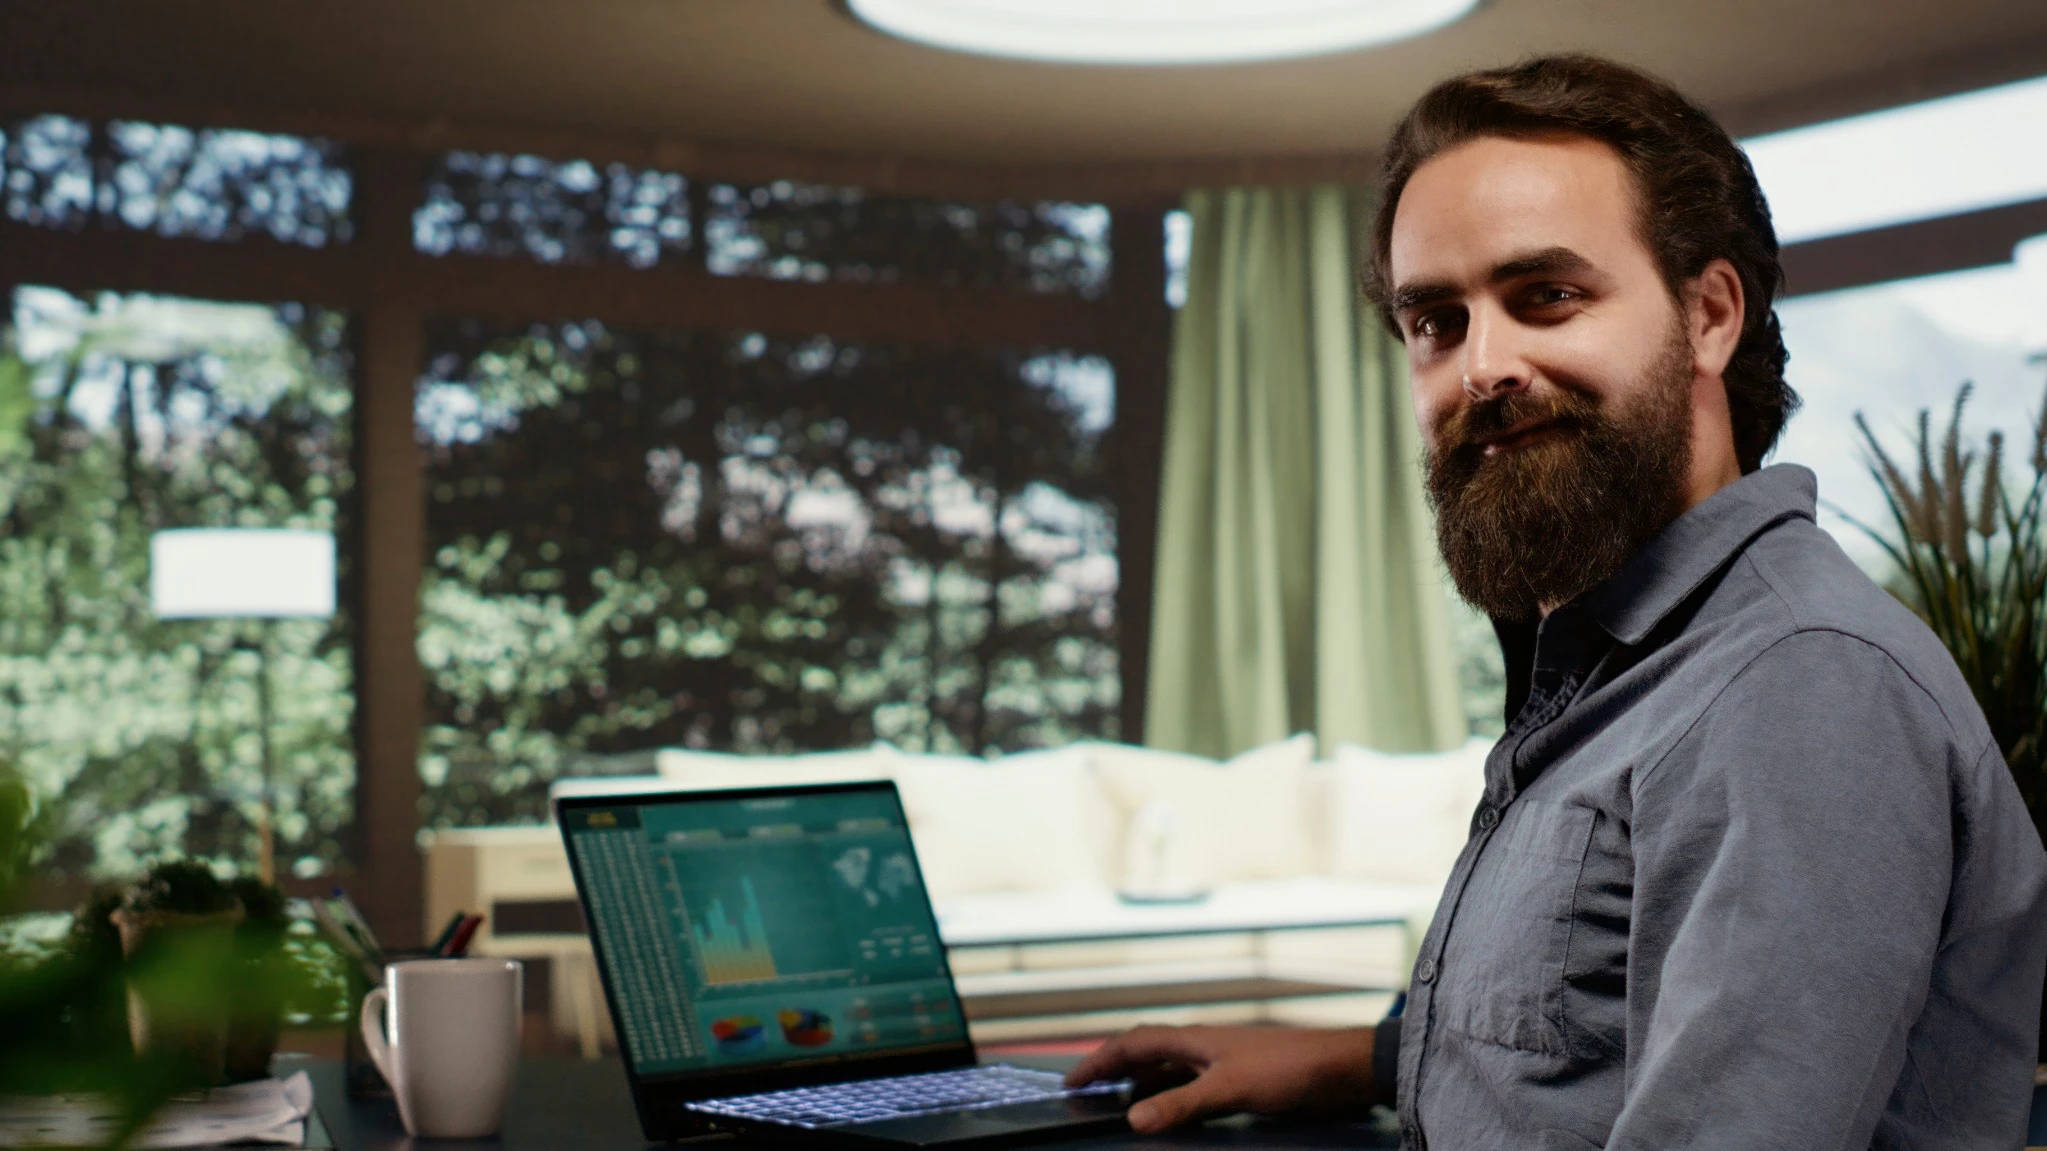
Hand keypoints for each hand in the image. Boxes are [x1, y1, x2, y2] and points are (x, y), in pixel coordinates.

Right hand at [1064, 1025, 1378, 1133]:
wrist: (1343, 1069)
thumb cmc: (1290, 1069)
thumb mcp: (1230, 1090)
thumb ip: (1181, 1104)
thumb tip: (1133, 1119)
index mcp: (1195, 1039)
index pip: (1133, 1044)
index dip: (1099, 1061)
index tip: (1072, 1082)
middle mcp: (1203, 1046)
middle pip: (1146, 1052)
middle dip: (1113, 1069)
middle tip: (1087, 1091)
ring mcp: (1222, 1061)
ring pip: (1168, 1068)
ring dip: (1140, 1082)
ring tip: (1119, 1102)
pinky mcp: (1241, 1079)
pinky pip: (1190, 1083)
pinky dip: (1169, 1094)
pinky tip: (1171, 1110)